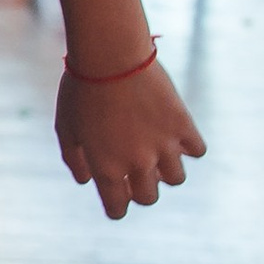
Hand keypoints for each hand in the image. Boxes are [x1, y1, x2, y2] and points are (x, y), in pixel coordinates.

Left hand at [56, 56, 205, 217]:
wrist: (110, 54)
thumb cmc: (80, 89)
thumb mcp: (65, 127)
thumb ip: (74, 159)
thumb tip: (86, 181)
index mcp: (106, 168)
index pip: (118, 208)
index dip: (116, 206)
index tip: (118, 197)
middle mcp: (137, 163)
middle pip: (148, 198)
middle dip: (141, 188)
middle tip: (137, 169)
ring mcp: (164, 145)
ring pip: (176, 179)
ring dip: (167, 170)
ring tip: (158, 150)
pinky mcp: (183, 125)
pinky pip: (198, 150)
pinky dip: (189, 146)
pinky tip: (175, 133)